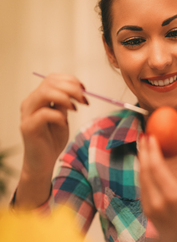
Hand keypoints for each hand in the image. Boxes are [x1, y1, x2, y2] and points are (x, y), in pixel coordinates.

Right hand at [16, 73, 88, 207]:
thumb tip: (77, 91)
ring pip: (45, 93)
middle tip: (84, 99)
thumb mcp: (63, 118)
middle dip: (71, 88)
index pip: (52, 79)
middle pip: (49, 83)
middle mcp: (30, 103)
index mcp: (38, 98)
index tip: (84, 89)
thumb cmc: (52, 140)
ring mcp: (27, 114)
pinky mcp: (28, 127)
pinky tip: (64, 122)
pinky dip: (58, 115)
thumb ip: (65, 104)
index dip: (70, 80)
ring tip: (76, 108)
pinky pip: (44, 114)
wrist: (43, 163)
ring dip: (65, 97)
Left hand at [139, 135, 176, 241]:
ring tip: (143, 147)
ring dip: (141, 162)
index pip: (156, 167)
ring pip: (141, 180)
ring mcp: (151, 210)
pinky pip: (143, 189)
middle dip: (143, 152)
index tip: (151, 136)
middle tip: (144, 137)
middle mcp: (159, 203)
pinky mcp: (148, 213)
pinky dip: (143, 174)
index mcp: (173, 195)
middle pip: (144, 172)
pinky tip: (145, 163)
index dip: (151, 150)